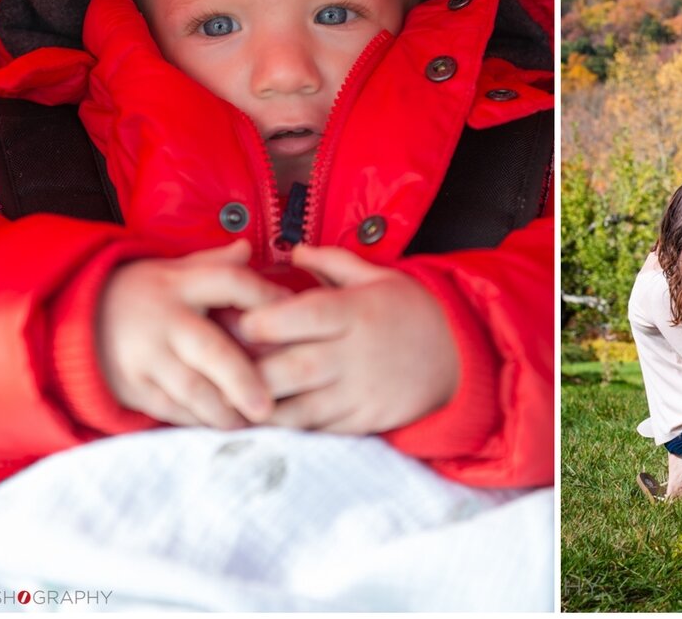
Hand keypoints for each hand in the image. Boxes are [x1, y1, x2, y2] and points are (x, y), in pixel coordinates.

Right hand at [97, 239, 284, 428]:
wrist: (74, 317)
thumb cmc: (143, 293)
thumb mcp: (173, 269)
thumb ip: (213, 263)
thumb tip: (247, 247)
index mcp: (180, 283)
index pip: (230, 283)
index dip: (265, 296)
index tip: (294, 314)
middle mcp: (165, 320)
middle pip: (210, 350)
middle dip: (242, 379)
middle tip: (268, 405)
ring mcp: (145, 356)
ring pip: (190, 389)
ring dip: (223, 409)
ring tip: (252, 423)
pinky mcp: (132, 386)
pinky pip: (170, 408)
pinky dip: (198, 420)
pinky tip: (224, 428)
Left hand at [239, 244, 456, 434]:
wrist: (462, 356)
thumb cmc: (414, 311)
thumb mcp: (380, 276)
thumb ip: (333, 263)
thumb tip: (293, 251)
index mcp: (356, 312)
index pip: (295, 317)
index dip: (256, 321)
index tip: (233, 321)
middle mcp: (355, 355)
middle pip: (288, 369)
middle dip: (246, 371)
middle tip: (220, 366)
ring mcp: (360, 393)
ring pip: (296, 409)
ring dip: (260, 406)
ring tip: (234, 396)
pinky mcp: (364, 421)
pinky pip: (317, 429)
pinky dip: (288, 425)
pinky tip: (267, 415)